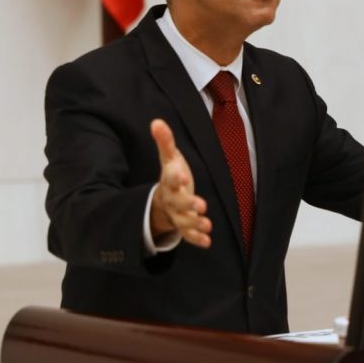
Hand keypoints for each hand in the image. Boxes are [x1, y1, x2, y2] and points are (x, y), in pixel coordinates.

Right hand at [149, 119, 211, 247]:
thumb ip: (165, 141)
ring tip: (207, 225)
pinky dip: (197, 239)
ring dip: (194, 223)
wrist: (163, 200)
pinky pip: (188, 234)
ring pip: (183, 221)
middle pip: (177, 203)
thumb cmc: (172, 175)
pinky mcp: (184, 226)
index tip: (183, 177)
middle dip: (188, 204)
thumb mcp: (169, 158)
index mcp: (169, 181)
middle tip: (201, 206)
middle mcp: (171, 199)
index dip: (176, 178)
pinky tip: (207, 241)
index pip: (171, 179)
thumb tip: (156, 121)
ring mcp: (177, 214)